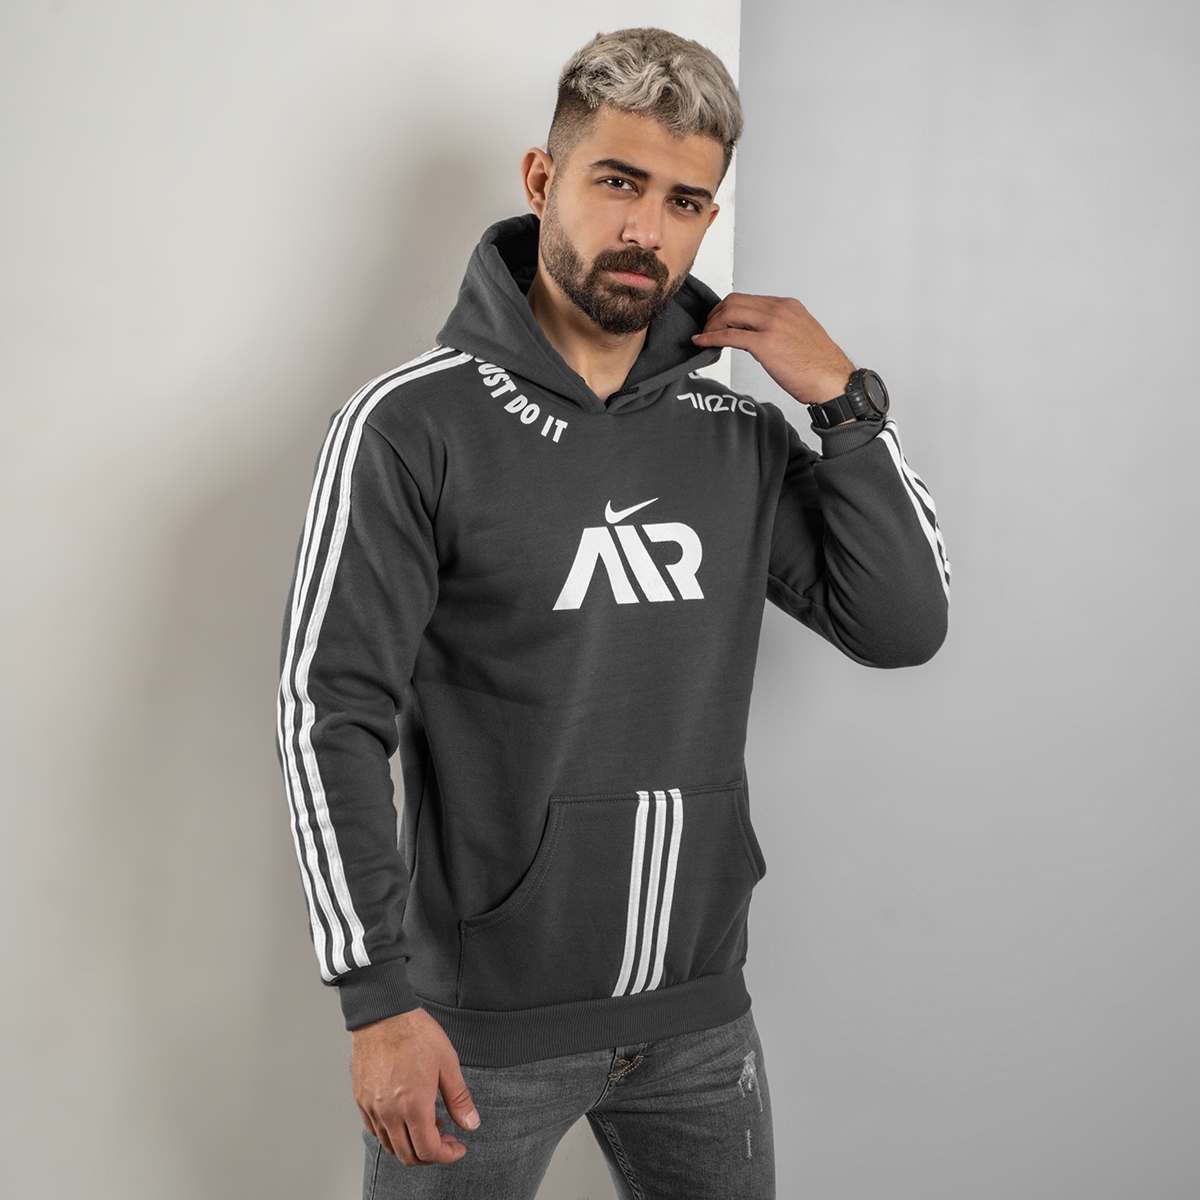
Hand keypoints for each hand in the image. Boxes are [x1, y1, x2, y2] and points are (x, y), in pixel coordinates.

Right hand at [351, 1007, 479, 1165]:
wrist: (382, 1013)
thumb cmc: (416, 1033)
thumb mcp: (447, 1063)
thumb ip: (459, 1098)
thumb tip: (471, 1124)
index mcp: (413, 1106)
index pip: (428, 1151)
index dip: (447, 1156)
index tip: (458, 1147)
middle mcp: (389, 1113)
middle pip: (408, 1155)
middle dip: (432, 1154)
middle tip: (448, 1137)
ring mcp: (372, 1107)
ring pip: (390, 1146)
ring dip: (412, 1144)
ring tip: (430, 1123)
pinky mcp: (361, 1099)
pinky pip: (375, 1130)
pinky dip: (393, 1134)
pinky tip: (406, 1116)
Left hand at [692, 293, 853, 405]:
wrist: (832, 381)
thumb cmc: (819, 365)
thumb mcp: (799, 334)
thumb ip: (779, 328)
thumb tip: (756, 334)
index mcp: (788, 306)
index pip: (748, 299)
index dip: (728, 309)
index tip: (719, 320)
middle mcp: (779, 310)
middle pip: (734, 301)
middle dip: (716, 314)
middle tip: (708, 328)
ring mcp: (772, 325)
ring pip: (729, 313)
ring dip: (711, 324)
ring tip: (705, 336)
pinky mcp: (765, 344)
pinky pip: (729, 336)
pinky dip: (711, 337)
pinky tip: (703, 342)